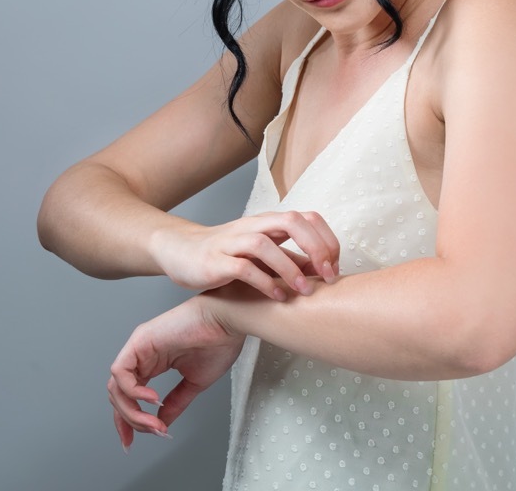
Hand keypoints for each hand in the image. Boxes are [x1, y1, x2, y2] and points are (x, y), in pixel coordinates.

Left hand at [107, 295, 243, 450]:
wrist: (227, 321)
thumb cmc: (218, 342)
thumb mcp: (194, 383)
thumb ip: (175, 404)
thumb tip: (161, 424)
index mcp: (152, 362)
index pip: (128, 396)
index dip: (127, 421)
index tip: (131, 442)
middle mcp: (141, 355)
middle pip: (118, 395)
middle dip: (131, 421)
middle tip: (154, 431)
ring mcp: (138, 347)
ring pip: (116, 387)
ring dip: (133, 412)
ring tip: (155, 422)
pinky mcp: (139, 340)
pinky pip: (121, 372)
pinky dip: (133, 391)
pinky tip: (153, 400)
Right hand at [151, 210, 339, 299]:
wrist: (181, 251)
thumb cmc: (226, 254)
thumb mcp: (263, 254)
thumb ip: (291, 259)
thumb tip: (325, 271)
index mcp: (268, 223)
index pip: (307, 218)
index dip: (327, 240)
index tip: (334, 268)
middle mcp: (253, 227)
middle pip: (292, 221)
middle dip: (316, 247)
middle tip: (328, 276)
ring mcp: (233, 243)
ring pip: (266, 244)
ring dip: (290, 268)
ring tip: (304, 291)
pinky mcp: (216, 261)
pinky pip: (243, 267)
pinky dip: (264, 282)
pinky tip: (277, 297)